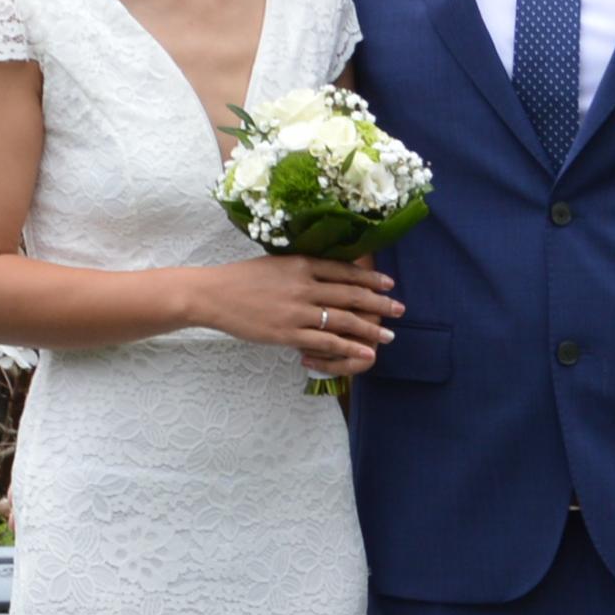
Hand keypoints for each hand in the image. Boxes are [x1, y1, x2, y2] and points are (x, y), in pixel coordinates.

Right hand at [197, 254, 400, 374]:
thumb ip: (302, 267)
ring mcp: (297, 311)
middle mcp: (304, 285)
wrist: (214, 295)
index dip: (370, 279)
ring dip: (370, 328)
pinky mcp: (288, 333)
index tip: (389, 284)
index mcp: (301, 264)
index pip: (344, 271)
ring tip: (389, 335)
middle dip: (379, 303)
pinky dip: (349, 347)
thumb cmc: (242, 278)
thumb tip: (326, 272)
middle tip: (400, 309)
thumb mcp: (275, 263)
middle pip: (350, 295)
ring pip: (343, 319)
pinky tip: (365, 351)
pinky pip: (326, 341)